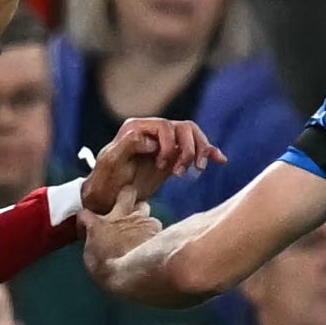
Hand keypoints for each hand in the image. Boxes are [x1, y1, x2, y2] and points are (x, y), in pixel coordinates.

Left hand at [82, 114, 221, 212]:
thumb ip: (127, 145)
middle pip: (184, 129)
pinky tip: (220, 160)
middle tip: (181, 171)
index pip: (165, 126)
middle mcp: (153, 131)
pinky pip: (196, 148)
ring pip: (193, 136)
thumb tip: (150, 140)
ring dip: (200, 151)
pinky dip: (209, 152)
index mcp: (137, 128)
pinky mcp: (173, 156)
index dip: (169, 145)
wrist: (108, 198)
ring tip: (197, 170)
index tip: (162, 166)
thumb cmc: (105, 180)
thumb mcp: (111, 162)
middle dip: (188, 149)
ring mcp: (165, 143)